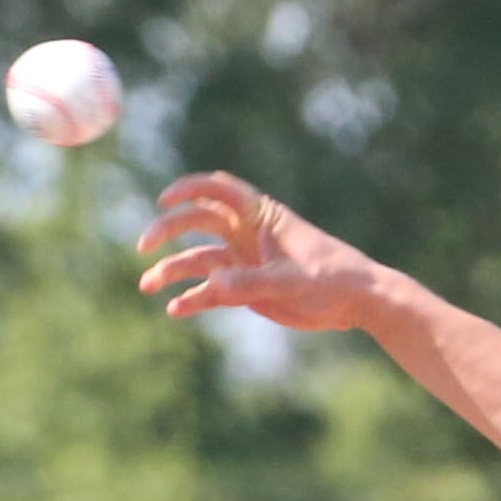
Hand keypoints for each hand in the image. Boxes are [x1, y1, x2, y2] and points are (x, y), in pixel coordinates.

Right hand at [135, 172, 392, 331]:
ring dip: (172, 271)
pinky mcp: (246, 289)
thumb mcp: (294, 280)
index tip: (165, 200)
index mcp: (260, 215)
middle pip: (196, 221)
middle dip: (168, 230)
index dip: (188, 189)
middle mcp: (246, 233)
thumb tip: (213, 285)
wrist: (356, 303)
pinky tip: (175, 311)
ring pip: (198, 260)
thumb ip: (253, 282)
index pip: (218, 190)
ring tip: (148, 286)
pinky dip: (193, 299)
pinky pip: (210, 292)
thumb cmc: (333, 278)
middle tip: (144, 247)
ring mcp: (243, 261)